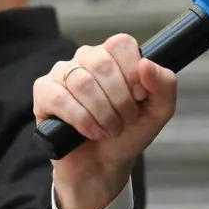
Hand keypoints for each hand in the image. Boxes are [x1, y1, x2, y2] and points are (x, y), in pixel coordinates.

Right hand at [34, 33, 177, 208]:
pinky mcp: (43, 93)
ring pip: (82, 82)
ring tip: (108, 129)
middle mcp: (86, 58)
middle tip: (124, 120)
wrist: (103, 165)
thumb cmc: (128, 133)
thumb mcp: (158, 111)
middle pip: (102, 63)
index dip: (133, 73)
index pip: (120, 43)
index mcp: (113, 55)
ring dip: (102, 113)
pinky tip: (89, 132)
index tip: (139, 97)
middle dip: (119, 100)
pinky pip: (59, 97)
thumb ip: (165, 84)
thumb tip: (146, 64)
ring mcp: (62, 74)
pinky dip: (80, 119)